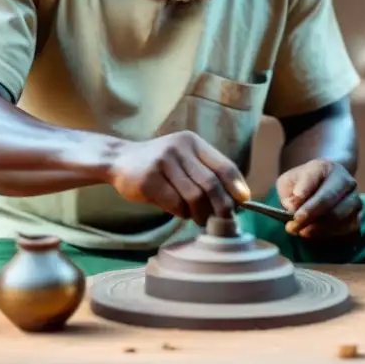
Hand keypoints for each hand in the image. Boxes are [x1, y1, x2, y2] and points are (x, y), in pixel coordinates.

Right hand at [107, 131, 250, 226]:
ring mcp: (162, 163)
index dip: (236, 187)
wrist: (120, 160)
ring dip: (201, 214)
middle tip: (224, 221)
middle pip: (211, 184)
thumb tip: (236, 200)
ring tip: (201, 219)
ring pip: (194, 197)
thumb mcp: (184, 158)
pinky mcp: (148, 181)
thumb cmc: (160, 165)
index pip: (224, 165)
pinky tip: (178, 211)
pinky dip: (181, 213)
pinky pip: (174, 204)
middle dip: (222, 207)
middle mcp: (179, 148)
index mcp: (192, 142)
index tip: (244, 203)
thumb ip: (206, 172)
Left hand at [276, 159, 360, 238]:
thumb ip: (288, 192)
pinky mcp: (358, 218)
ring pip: (339, 216)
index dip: (303, 190)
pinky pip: (346, 229)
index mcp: (326, 167)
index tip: (291, 206)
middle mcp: (345, 181)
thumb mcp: (289, 182)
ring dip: (317, 227)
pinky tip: (314, 234)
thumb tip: (293, 207)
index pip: (313, 176)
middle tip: (292, 226)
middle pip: (329, 198)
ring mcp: (355, 199)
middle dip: (309, 214)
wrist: (325, 189)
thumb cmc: (303, 185)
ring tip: (301, 231)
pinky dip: (328, 234)